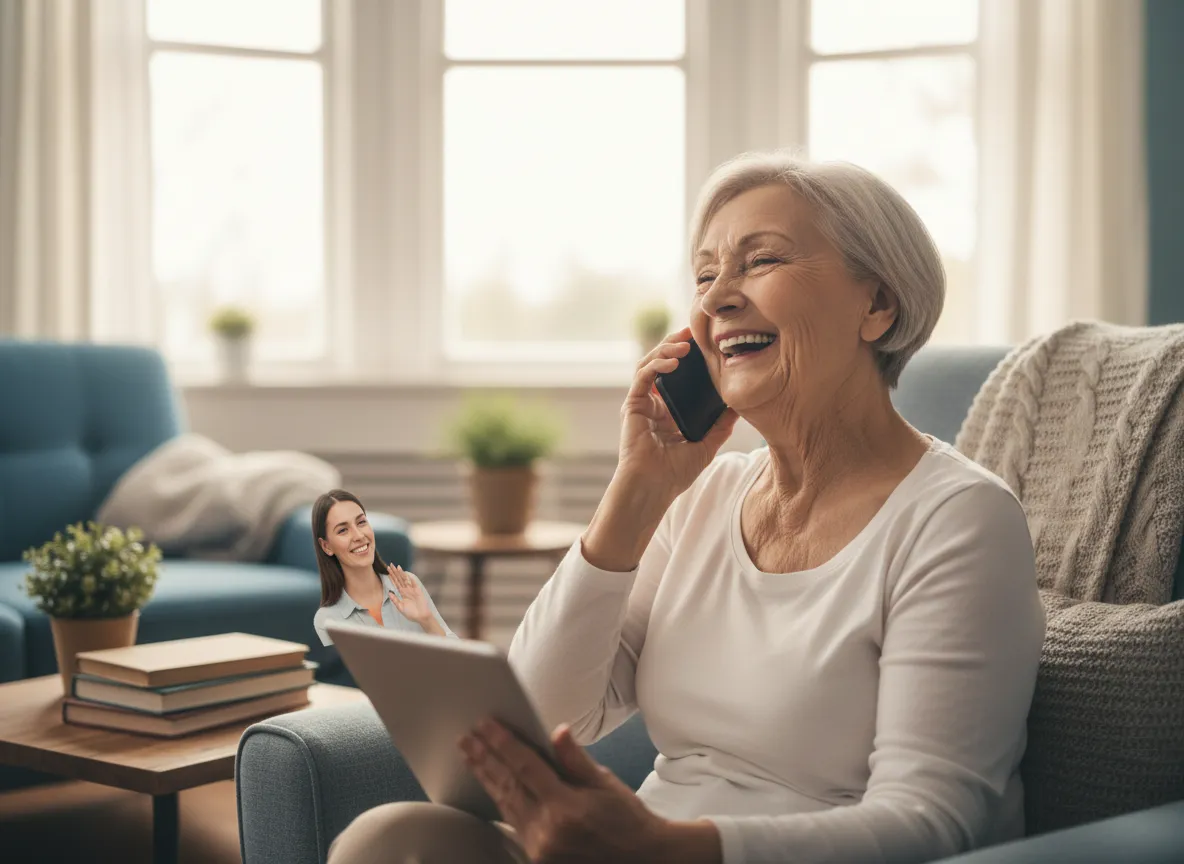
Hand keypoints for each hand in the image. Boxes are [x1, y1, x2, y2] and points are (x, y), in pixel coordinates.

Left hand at [387, 565, 431, 624]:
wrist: (420, 617)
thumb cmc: (411, 613)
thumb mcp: (400, 607)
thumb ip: (395, 600)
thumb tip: (389, 592)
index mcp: (402, 593)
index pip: (395, 583)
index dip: (392, 577)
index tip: (387, 571)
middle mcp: (406, 590)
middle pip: (399, 579)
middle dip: (395, 572)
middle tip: (390, 565)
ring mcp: (412, 589)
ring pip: (406, 580)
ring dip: (401, 573)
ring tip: (397, 567)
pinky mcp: (418, 591)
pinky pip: (414, 584)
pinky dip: (411, 579)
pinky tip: (407, 574)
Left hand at [460, 720, 691, 863]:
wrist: (640, 860)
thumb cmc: (626, 820)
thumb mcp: (605, 783)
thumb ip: (575, 759)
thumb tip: (557, 731)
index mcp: (566, 808)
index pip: (526, 766)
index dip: (503, 743)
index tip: (486, 725)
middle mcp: (548, 831)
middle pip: (508, 785)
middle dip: (485, 758)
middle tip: (467, 737)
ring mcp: (540, 848)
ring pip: (505, 804)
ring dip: (487, 777)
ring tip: (470, 756)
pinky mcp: (538, 858)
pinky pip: (513, 822)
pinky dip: (500, 800)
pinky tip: (491, 785)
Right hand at [617, 327, 737, 501]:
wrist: (654, 488)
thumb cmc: (675, 473)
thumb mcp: (707, 445)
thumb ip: (721, 425)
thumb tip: (739, 405)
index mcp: (668, 410)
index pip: (677, 374)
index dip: (689, 356)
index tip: (706, 343)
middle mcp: (653, 403)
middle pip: (662, 363)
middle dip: (676, 343)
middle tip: (694, 331)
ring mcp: (641, 403)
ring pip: (649, 364)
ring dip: (665, 349)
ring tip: (684, 343)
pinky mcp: (632, 405)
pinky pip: (642, 377)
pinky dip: (656, 365)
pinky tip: (672, 361)